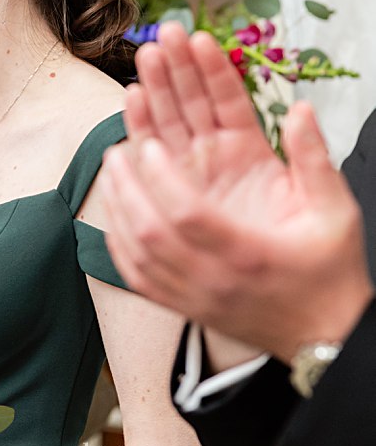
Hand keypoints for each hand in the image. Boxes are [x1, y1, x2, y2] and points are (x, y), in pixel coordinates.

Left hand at [98, 22, 372, 361]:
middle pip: (151, 233)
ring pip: (135, 255)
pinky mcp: (181, 307)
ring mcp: (193, 296)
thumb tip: (300, 110)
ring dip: (117, 208)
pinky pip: (135, 276)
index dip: (164, 178)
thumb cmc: (329, 272)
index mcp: (250, 253)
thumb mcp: (335, 213)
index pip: (191, 215)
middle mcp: (214, 279)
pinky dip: (118, 241)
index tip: (151, 147)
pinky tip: (114, 212)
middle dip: (127, 189)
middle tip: (116, 152)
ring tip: (110, 171)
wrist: (326, 335)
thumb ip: (314, 159)